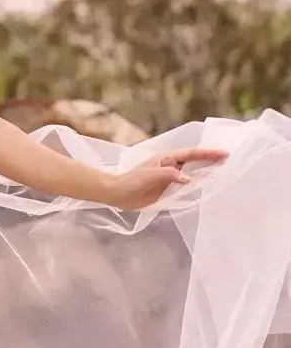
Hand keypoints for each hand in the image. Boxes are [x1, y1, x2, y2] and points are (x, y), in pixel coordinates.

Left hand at [104, 147, 228, 210]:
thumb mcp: (151, 175)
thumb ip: (170, 175)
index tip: (223, 154)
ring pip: (192, 173)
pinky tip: (205, 188)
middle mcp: (171, 166)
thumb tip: (188, 178)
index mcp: (167, 158)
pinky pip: (186, 187)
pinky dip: (196, 186)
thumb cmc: (132, 181)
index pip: (192, 154)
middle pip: (195, 162)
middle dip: (211, 160)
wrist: (118, 194)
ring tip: (223, 173)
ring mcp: (170, 178)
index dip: (208, 154)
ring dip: (206, 173)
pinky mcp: (167, 189)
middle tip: (229, 161)